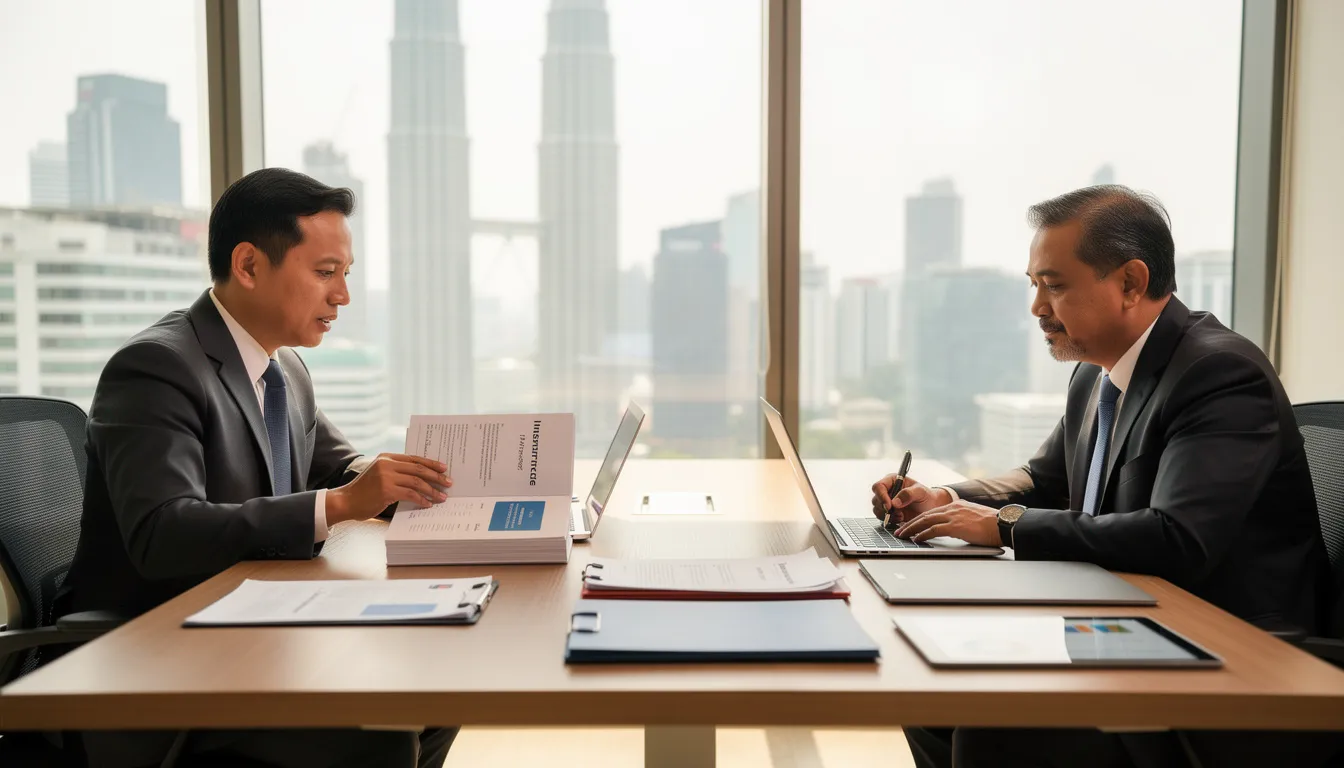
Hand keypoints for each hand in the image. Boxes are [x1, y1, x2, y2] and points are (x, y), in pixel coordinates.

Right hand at [327, 454, 451, 524]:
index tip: (444, 468)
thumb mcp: (379, 475)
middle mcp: (387, 464)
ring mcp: (386, 477)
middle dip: (436, 476)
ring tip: (442, 497)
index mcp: (386, 457)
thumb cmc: (363, 491)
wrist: (345, 501)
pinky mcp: (386, 490)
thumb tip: (420, 478)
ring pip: (417, 482)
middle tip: (448, 483)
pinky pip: (410, 494)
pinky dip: (421, 499)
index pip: (414, 458)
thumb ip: (396, 472)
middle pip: (418, 469)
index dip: (431, 463)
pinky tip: (428, 504)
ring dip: (432, 490)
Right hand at [871, 475, 952, 525]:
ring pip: (877, 509)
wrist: (930, 507)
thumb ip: (908, 494)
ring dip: (887, 515)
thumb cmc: (926, 496)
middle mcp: (887, 490)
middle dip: (885, 508)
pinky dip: (889, 520)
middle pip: (876, 499)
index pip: (878, 486)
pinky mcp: (888, 512)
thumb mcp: (920, 492)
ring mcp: (887, 502)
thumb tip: (895, 502)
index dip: (881, 496)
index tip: (889, 505)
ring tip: (901, 515)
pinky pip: (881, 517)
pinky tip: (900, 518)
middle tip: (898, 512)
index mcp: (893, 481)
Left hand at [894, 499, 1002, 546]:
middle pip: (925, 515)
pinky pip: (934, 529)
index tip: (909, 525)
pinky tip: (916, 539)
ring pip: (925, 521)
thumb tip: (954, 529)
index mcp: (956, 506)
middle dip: (910, 523)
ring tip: (902, 535)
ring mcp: (953, 516)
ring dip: (911, 529)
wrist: (1003, 524)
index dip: (918, 519)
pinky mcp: (956, 526)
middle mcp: (952, 508)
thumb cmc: (992, 524)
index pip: (932, 512)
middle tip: (899, 531)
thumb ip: (961, 521)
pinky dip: (923, 534)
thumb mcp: (973, 518)